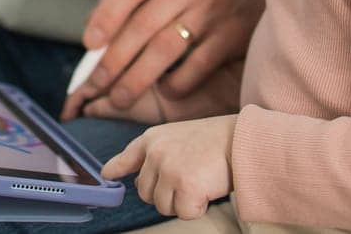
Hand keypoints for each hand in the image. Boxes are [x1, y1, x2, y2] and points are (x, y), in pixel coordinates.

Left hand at [62, 0, 262, 120]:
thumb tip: (94, 34)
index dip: (105, 17)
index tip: (90, 44)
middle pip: (143, 24)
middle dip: (114, 60)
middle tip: (95, 84)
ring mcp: (216, 6)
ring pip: (165, 49)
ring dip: (137, 78)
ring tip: (118, 98)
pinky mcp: (234, 33)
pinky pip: (196, 66)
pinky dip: (175, 84)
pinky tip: (163, 92)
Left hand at [101, 115, 238, 219]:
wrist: (243, 139)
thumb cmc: (217, 140)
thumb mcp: (178, 137)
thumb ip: (155, 155)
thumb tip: (135, 180)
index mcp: (152, 139)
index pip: (127, 156)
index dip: (116, 168)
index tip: (107, 174)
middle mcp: (155, 153)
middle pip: (145, 193)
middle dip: (166, 194)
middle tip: (189, 179)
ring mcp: (168, 169)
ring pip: (162, 206)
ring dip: (182, 202)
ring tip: (200, 181)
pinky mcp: (184, 186)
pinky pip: (183, 214)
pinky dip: (197, 208)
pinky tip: (208, 190)